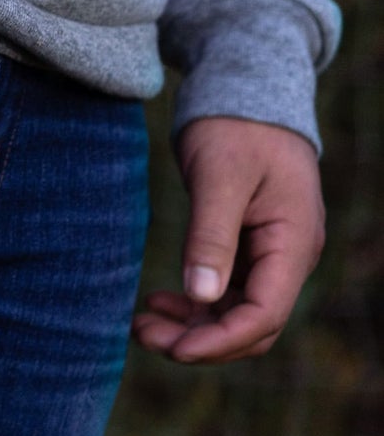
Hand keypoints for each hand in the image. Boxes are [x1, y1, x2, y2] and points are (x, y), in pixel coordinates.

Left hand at [132, 117, 324, 363]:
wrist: (243, 87)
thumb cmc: (234, 125)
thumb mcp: (219, 177)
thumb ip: (212, 235)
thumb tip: (200, 296)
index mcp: (293, 243)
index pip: (264, 315)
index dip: (219, 340)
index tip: (173, 348)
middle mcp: (288, 255)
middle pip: (251, 323)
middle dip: (201, 339)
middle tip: (142, 335)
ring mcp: (270, 251)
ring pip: (236, 310)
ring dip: (194, 324)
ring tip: (142, 324)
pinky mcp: (248, 242)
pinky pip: (227, 289)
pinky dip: (196, 301)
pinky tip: (160, 301)